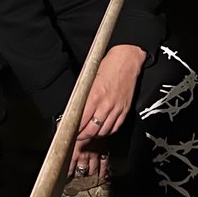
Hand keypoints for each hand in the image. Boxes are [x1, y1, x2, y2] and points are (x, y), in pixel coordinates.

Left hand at [67, 44, 146, 180]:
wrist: (127, 60)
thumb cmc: (108, 65)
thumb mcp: (90, 79)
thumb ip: (84, 96)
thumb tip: (75, 109)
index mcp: (94, 96)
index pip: (81, 120)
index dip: (74, 129)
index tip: (69, 132)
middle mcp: (105, 104)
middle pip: (91, 130)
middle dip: (82, 136)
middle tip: (77, 136)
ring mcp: (116, 108)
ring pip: (103, 131)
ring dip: (94, 135)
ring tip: (89, 134)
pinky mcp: (125, 109)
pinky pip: (115, 127)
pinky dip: (107, 131)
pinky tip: (102, 130)